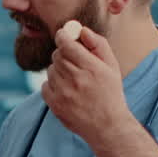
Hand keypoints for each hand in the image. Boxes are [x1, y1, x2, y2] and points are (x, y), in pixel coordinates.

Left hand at [42, 24, 132, 145]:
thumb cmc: (110, 93)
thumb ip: (98, 45)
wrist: (107, 126)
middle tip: (72, 60)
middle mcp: (77, 80)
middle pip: (57, 55)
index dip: (62, 36)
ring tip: (73, 80)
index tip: (62, 35)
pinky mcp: (55, 105)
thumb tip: (82, 30)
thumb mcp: (112, 66)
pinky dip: (53, 85)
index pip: (67, 44)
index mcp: (92, 68)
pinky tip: (66, 91)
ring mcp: (64, 93)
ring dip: (59, 70)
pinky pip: (45, 85)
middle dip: (63, 54)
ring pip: (51, 70)